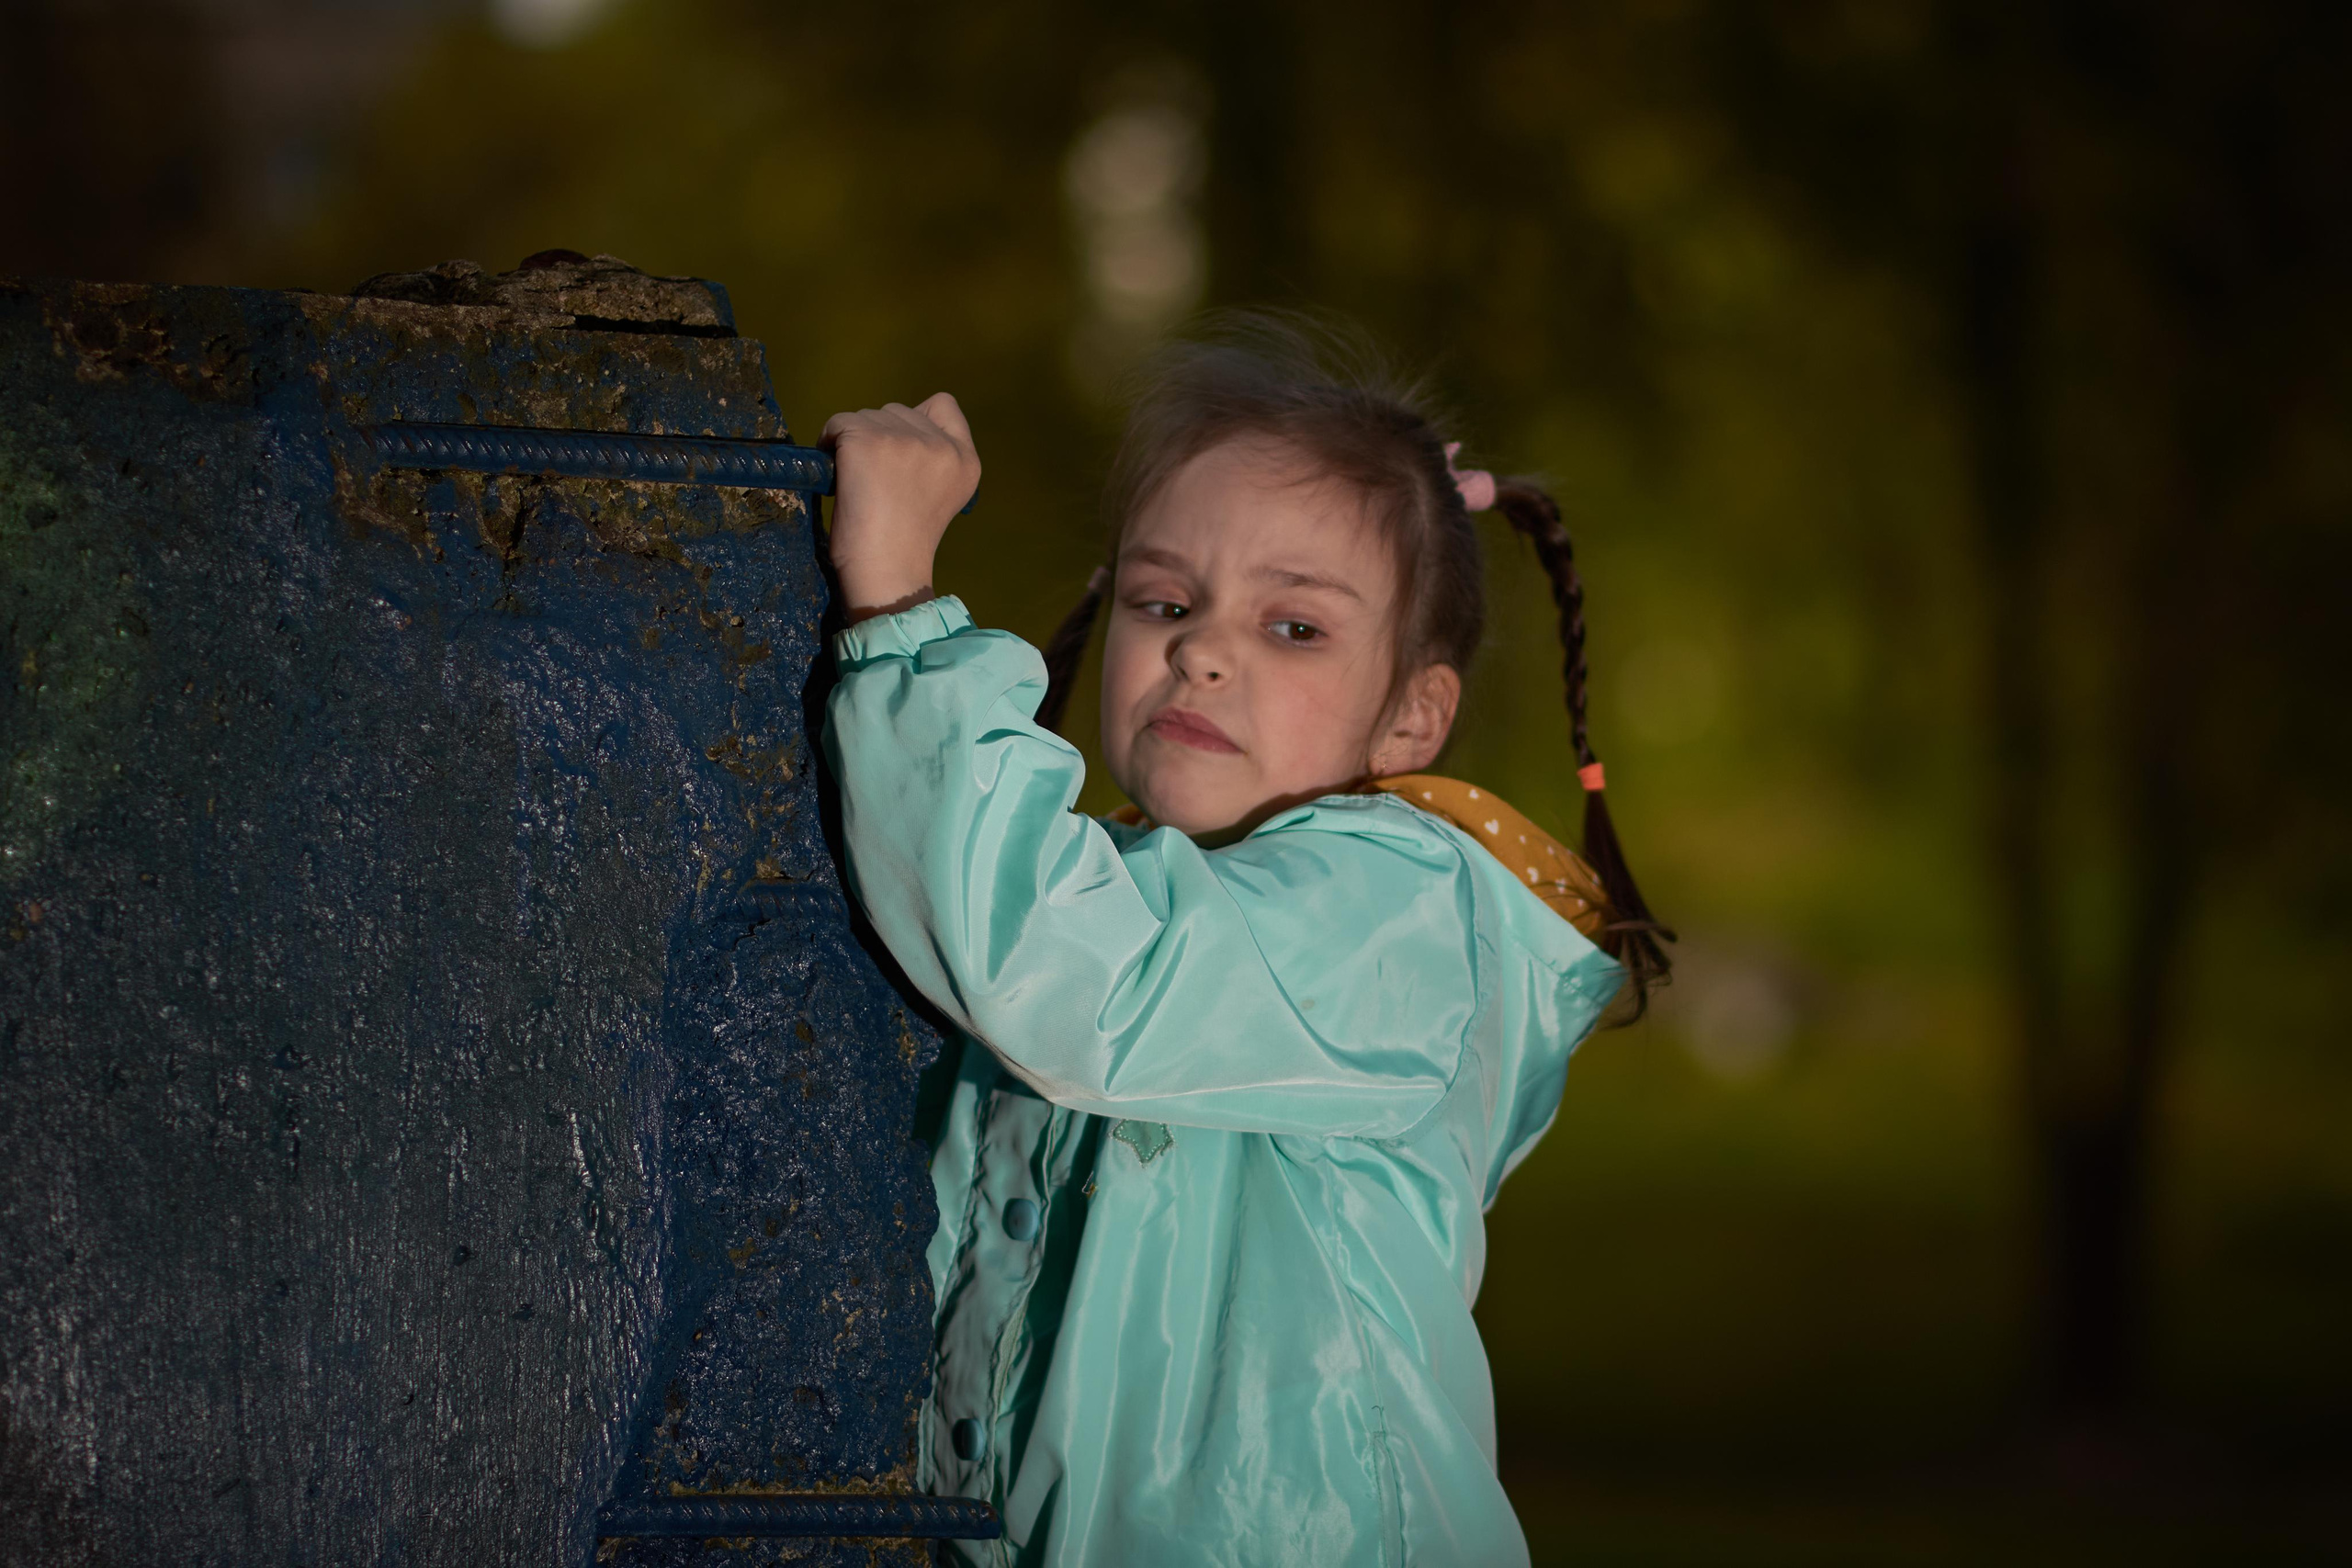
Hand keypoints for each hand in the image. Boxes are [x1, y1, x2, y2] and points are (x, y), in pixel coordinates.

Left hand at [821, 392, 980, 621]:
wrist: (885, 574)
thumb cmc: (903, 544)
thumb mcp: (938, 494)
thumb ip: (931, 458)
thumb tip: (891, 430)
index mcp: (966, 460)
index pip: (944, 405)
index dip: (915, 421)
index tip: (900, 454)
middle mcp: (941, 445)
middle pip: (897, 410)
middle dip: (880, 436)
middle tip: (876, 481)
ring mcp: (905, 440)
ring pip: (866, 416)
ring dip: (854, 441)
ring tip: (859, 483)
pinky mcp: (868, 441)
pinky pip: (838, 423)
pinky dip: (829, 443)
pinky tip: (837, 475)